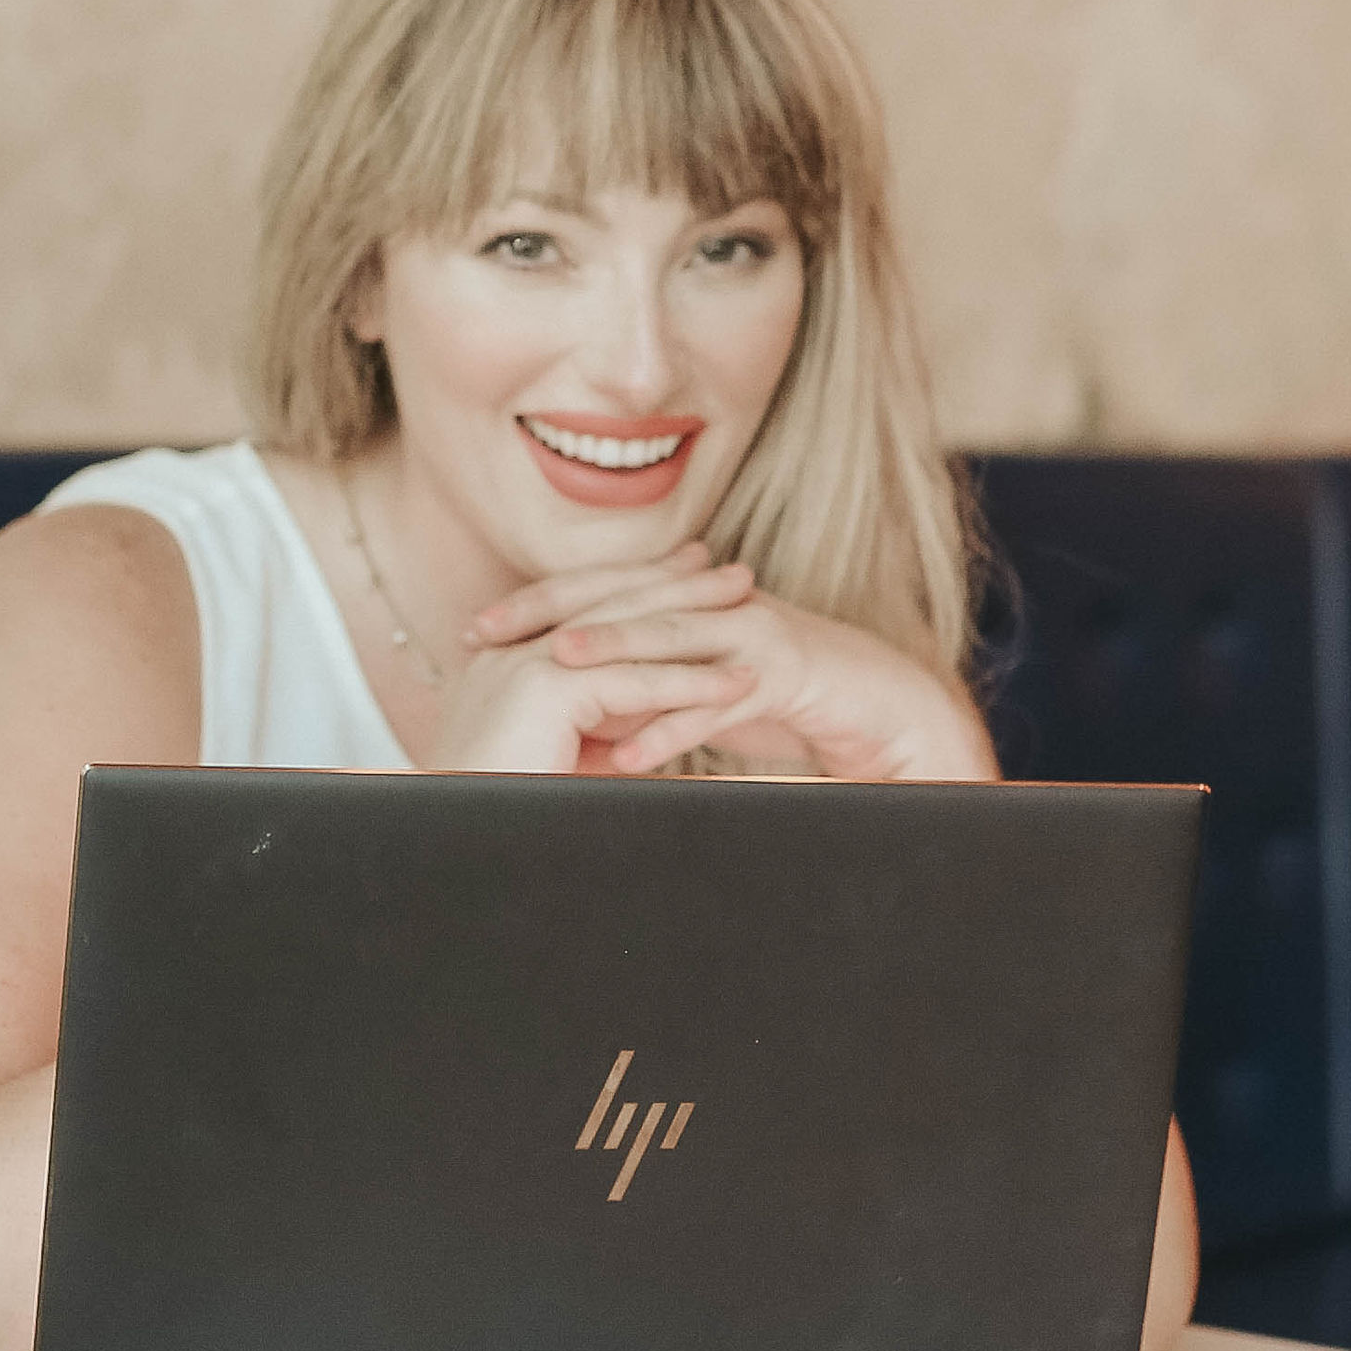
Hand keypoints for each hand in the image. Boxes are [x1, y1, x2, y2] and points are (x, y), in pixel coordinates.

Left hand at [475, 550, 996, 782]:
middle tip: (486, 636)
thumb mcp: (692, 691)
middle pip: (619, 600)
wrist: (875, 701)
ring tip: (552, 669)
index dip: (535, 605)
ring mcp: (748, 635)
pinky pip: (719, 701)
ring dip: (608, 653)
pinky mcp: (783, 674)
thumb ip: (636, 695)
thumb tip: (570, 718)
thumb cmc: (774, 697)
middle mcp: (710, 606)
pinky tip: (629, 757)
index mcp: (684, 602)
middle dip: (548, 615)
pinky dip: (673, 729)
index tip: (475, 629)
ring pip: (667, 638)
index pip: (596, 592)